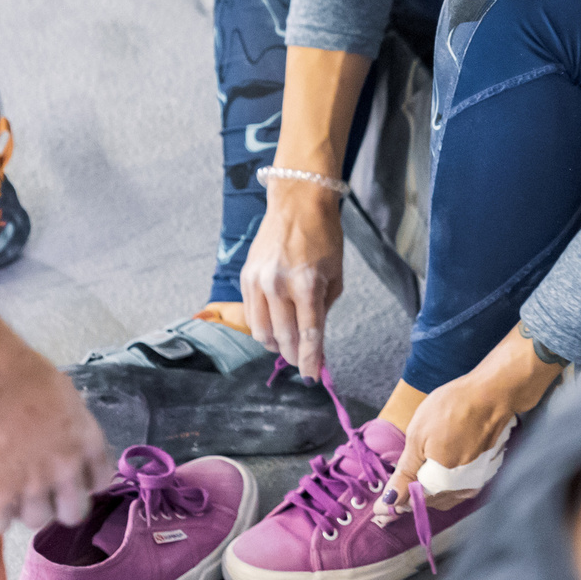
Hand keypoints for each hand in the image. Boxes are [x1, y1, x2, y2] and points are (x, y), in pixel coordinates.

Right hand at [0, 325, 108, 533]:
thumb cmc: (22, 372)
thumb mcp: (63, 395)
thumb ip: (69, 426)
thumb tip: (63, 436)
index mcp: (87, 441)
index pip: (100, 481)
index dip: (83, 482)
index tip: (68, 477)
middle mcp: (66, 469)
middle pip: (73, 513)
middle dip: (56, 504)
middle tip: (36, 490)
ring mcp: (33, 485)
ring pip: (36, 521)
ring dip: (22, 507)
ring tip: (6, 487)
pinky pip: (0, 525)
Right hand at [240, 182, 345, 376]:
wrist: (297, 203)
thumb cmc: (323, 237)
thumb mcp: (335, 275)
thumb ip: (324, 310)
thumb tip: (315, 341)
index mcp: (307, 283)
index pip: (308, 333)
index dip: (312, 359)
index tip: (314, 376)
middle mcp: (278, 284)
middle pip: (283, 337)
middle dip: (295, 356)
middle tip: (303, 363)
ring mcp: (258, 281)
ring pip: (261, 331)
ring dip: (276, 345)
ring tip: (288, 346)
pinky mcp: (245, 277)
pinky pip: (251, 315)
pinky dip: (262, 328)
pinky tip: (274, 327)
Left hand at [379, 328, 563, 518]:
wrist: (492, 394)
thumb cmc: (452, 408)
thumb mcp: (418, 437)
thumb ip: (405, 474)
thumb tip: (389, 501)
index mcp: (442, 483)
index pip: (411, 502)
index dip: (394, 503)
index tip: (378, 510)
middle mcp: (461, 490)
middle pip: (429, 502)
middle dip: (410, 498)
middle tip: (393, 492)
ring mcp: (475, 483)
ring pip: (444, 496)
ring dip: (428, 492)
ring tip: (415, 479)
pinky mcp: (484, 473)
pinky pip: (458, 487)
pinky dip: (444, 483)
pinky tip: (438, 469)